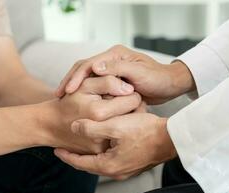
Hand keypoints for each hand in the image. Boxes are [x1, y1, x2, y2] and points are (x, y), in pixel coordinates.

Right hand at [44, 75, 142, 153]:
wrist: (50, 125)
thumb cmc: (68, 102)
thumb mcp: (85, 85)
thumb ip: (108, 82)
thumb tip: (128, 89)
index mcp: (99, 112)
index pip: (134, 99)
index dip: (131, 92)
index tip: (125, 90)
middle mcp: (102, 132)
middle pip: (134, 115)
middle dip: (130, 106)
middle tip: (121, 101)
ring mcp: (102, 145)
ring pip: (127, 128)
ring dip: (125, 120)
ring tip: (115, 112)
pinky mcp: (101, 153)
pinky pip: (117, 140)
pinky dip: (116, 132)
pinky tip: (109, 125)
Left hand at [54, 104, 176, 179]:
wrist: (171, 138)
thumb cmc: (146, 132)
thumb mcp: (114, 126)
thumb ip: (91, 127)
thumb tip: (74, 127)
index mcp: (108, 165)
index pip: (80, 163)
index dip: (66, 155)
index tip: (56, 149)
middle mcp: (116, 171)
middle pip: (89, 165)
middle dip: (76, 156)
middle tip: (65, 148)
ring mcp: (126, 169)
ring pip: (100, 162)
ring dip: (89, 154)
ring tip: (81, 145)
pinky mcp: (133, 164)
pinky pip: (111, 160)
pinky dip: (102, 153)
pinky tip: (102, 143)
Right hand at [56, 45, 195, 104]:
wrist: (170, 85)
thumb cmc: (157, 79)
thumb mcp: (138, 73)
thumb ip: (117, 69)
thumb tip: (94, 66)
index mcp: (115, 54)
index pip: (88, 64)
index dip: (76, 78)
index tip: (67, 91)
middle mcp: (110, 60)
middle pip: (83, 69)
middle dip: (70, 81)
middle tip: (58, 96)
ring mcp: (110, 69)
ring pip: (86, 77)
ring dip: (74, 87)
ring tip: (62, 100)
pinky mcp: (112, 80)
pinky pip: (93, 86)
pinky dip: (84, 93)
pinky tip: (76, 103)